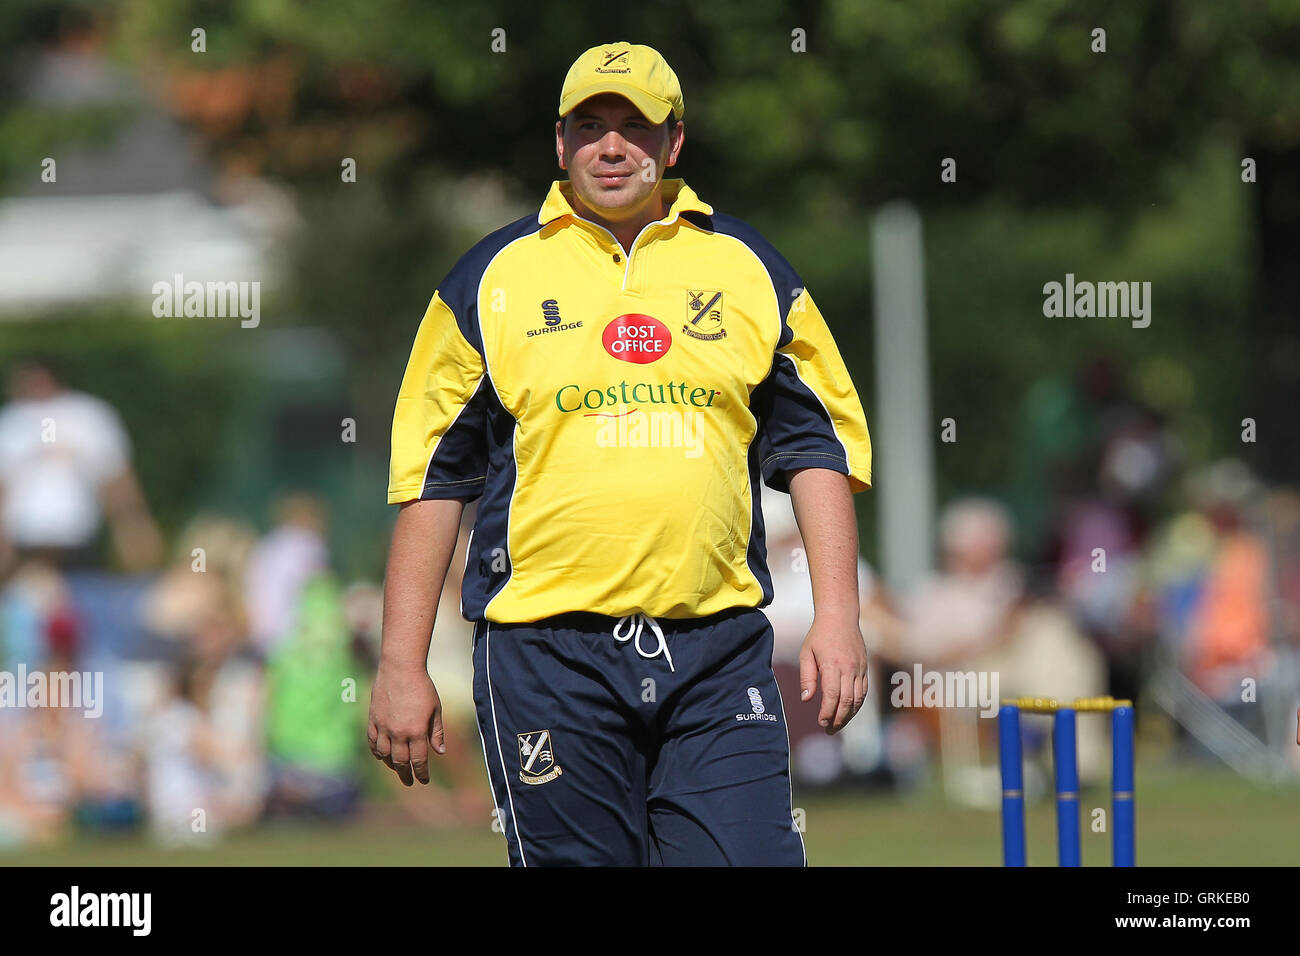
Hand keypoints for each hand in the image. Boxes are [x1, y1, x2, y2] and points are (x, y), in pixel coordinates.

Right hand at [367, 661, 443, 785]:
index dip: (421, 773)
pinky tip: (381, 755)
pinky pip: (372, 742)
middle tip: (409, 781)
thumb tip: (440, 752)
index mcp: (417, 731)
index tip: (424, 780)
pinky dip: (376, 752)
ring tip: (397, 768)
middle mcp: (398, 733)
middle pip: (400, 761)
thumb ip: (437, 732)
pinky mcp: (373, 720)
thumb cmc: (422, 687)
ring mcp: (383, 727)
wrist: (400, 668)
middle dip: (406, 774)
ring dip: (391, 764)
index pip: (419, 760)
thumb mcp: (436, 709)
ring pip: (384, 754)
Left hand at [798, 614, 868, 733]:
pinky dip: (857, 705)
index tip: (821, 723)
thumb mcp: (806, 653)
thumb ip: (806, 677)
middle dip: (838, 719)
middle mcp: (849, 668)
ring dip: (849, 715)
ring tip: (837, 725)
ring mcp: (859, 669)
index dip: (828, 712)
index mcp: (832, 664)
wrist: (840, 618)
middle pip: (847, 701)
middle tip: (829, 730)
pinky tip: (848, 712)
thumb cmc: (819, 636)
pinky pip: (864, 691)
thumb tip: (806, 699)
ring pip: (858, 699)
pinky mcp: (864, 668)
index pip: (832, 695)